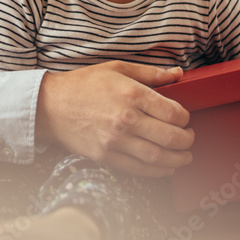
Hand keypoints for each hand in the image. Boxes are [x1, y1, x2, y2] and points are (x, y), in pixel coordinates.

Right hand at [35, 62, 194, 176]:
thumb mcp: (117, 68)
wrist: (50, 106)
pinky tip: (166, 168)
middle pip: (170, 137)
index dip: (185, 118)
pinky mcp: (106, 156)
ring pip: (158, 157)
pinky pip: (138, 169)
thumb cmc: (83, 84)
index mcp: (131, 94)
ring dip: (178, 159)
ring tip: (185, 156)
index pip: (172, 113)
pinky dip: (157, 171)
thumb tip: (179, 74)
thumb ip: (150, 72)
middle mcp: (126, 119)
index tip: (185, 118)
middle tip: (190, 138)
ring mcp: (115, 141)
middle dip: (187, 140)